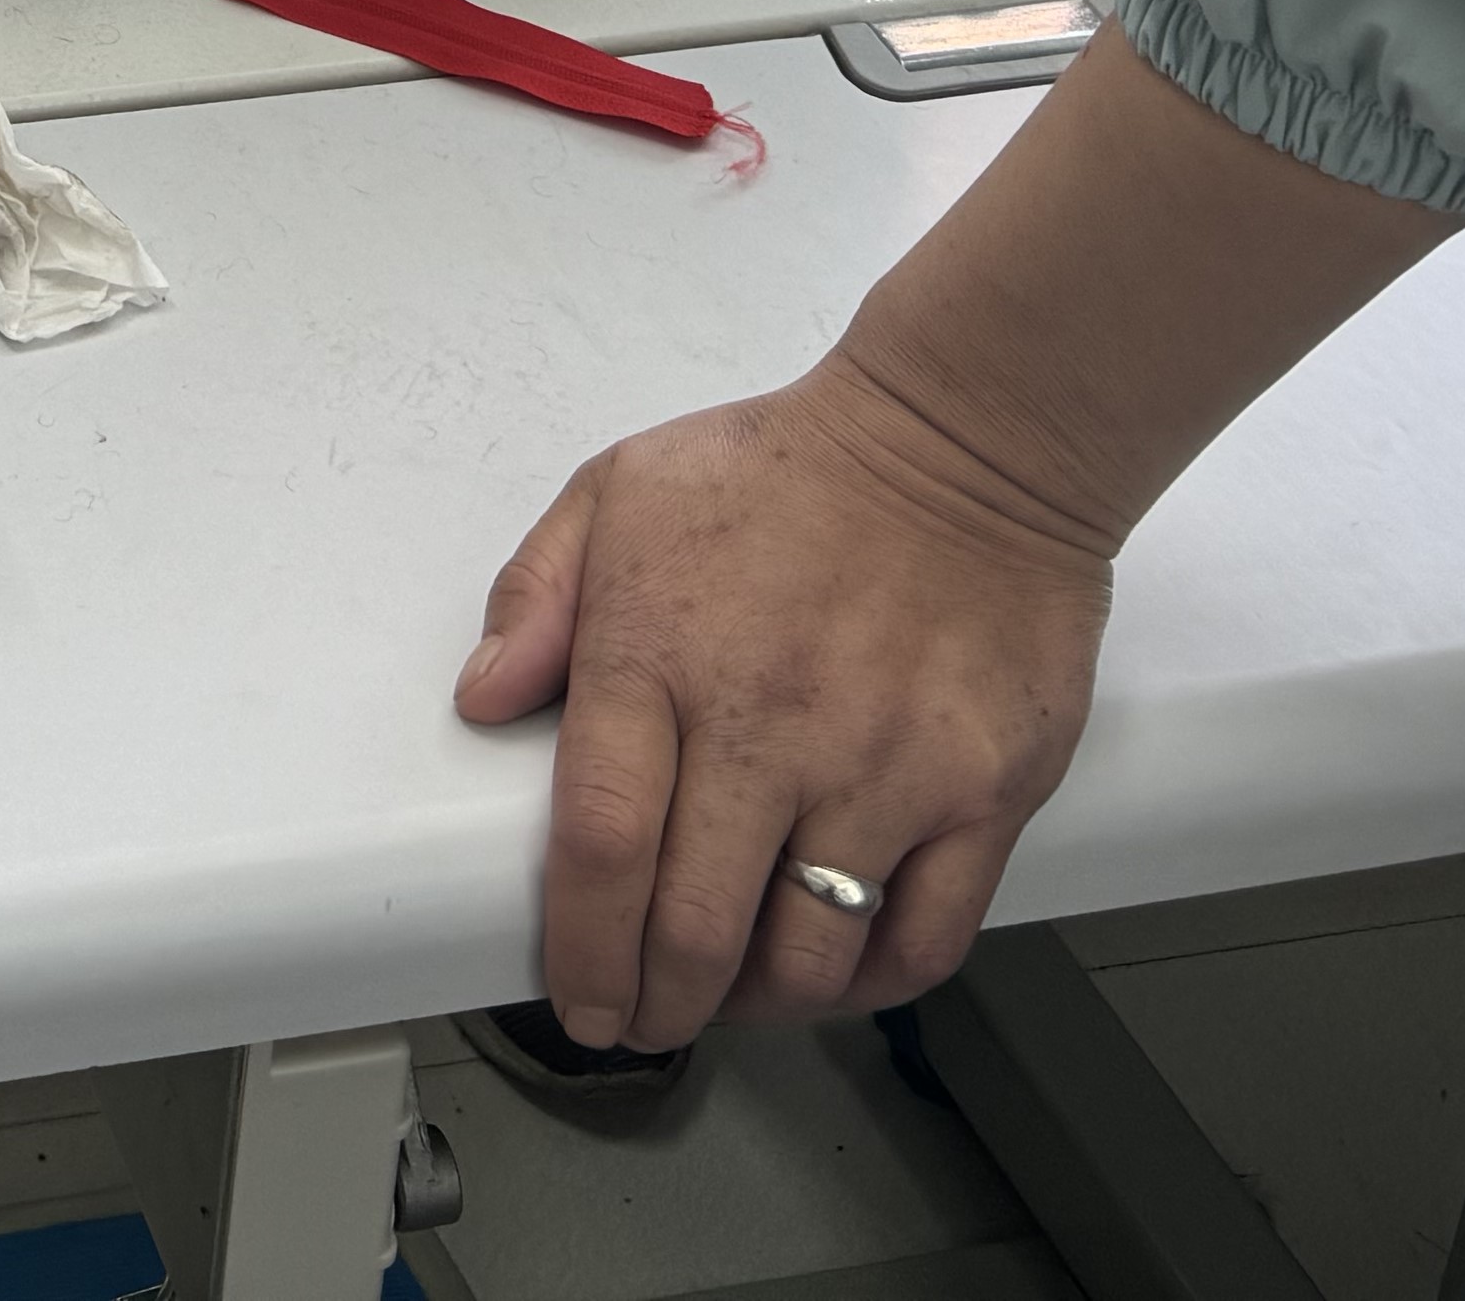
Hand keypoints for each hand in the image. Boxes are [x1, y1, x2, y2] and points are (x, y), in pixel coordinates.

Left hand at [459, 359, 1112, 1047]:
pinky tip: (834, 972)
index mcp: (660, 656)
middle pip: (694, 927)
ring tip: (730, 995)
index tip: (576, 994)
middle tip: (641, 1019)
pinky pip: (923, 939)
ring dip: (756, 1003)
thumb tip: (482, 699)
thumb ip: (535, 595)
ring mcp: (883, 770)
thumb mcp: (620, 488)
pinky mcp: (982, 794)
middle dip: (654, 1003)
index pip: (599, 844)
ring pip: (808, 955)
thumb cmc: (786, 468)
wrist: (967, 444)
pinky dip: (869, 984)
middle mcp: (770, 728)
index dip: (579, 947)